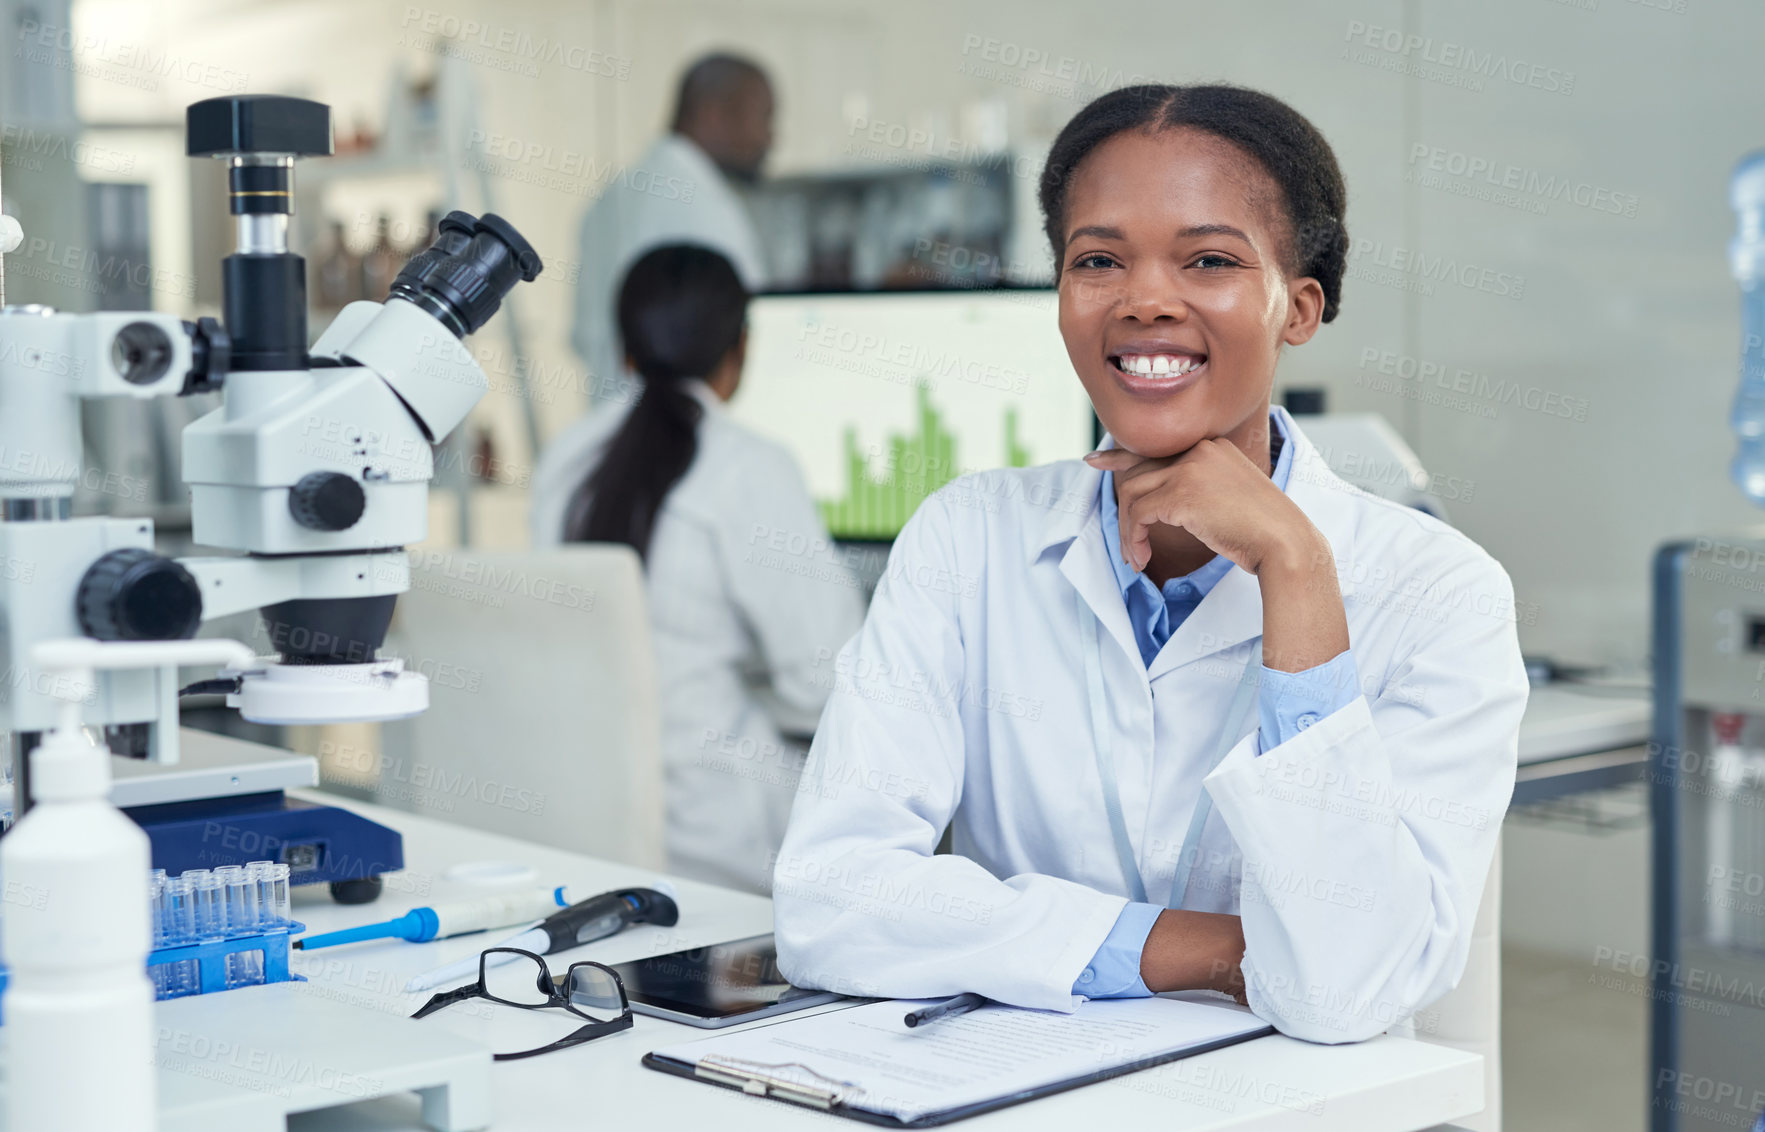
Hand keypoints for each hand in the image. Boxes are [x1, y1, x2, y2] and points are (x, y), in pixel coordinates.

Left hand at [1084, 440, 1321, 577]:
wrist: (1285, 543)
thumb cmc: (1261, 531)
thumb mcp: (1228, 497)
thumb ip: (1194, 489)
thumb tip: (1155, 502)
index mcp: (1212, 446)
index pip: (1156, 448)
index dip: (1120, 457)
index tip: (1094, 462)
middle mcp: (1199, 450)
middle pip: (1139, 472)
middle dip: (1122, 509)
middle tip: (1124, 544)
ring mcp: (1190, 469)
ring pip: (1133, 495)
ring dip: (1128, 532)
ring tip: (1137, 559)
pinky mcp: (1181, 494)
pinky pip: (1138, 514)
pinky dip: (1133, 538)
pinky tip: (1143, 558)